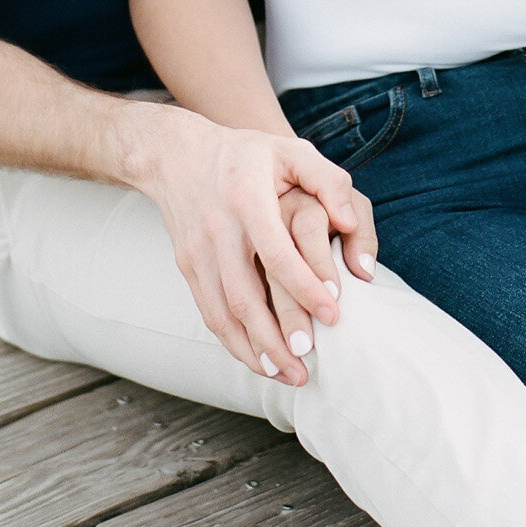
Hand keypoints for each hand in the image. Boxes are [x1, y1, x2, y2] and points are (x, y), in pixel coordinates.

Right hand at [141, 109, 359, 384]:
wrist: (176, 155)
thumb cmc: (246, 155)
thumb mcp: (289, 150)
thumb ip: (327, 181)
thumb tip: (350, 221)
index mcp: (247, 199)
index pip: (277, 253)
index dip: (305, 288)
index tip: (334, 315)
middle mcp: (218, 230)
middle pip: (245, 296)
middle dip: (276, 337)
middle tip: (308, 366)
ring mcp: (197, 253)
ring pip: (223, 314)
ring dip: (254, 351)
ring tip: (287, 375)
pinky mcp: (187, 268)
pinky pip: (209, 313)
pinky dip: (233, 343)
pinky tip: (259, 360)